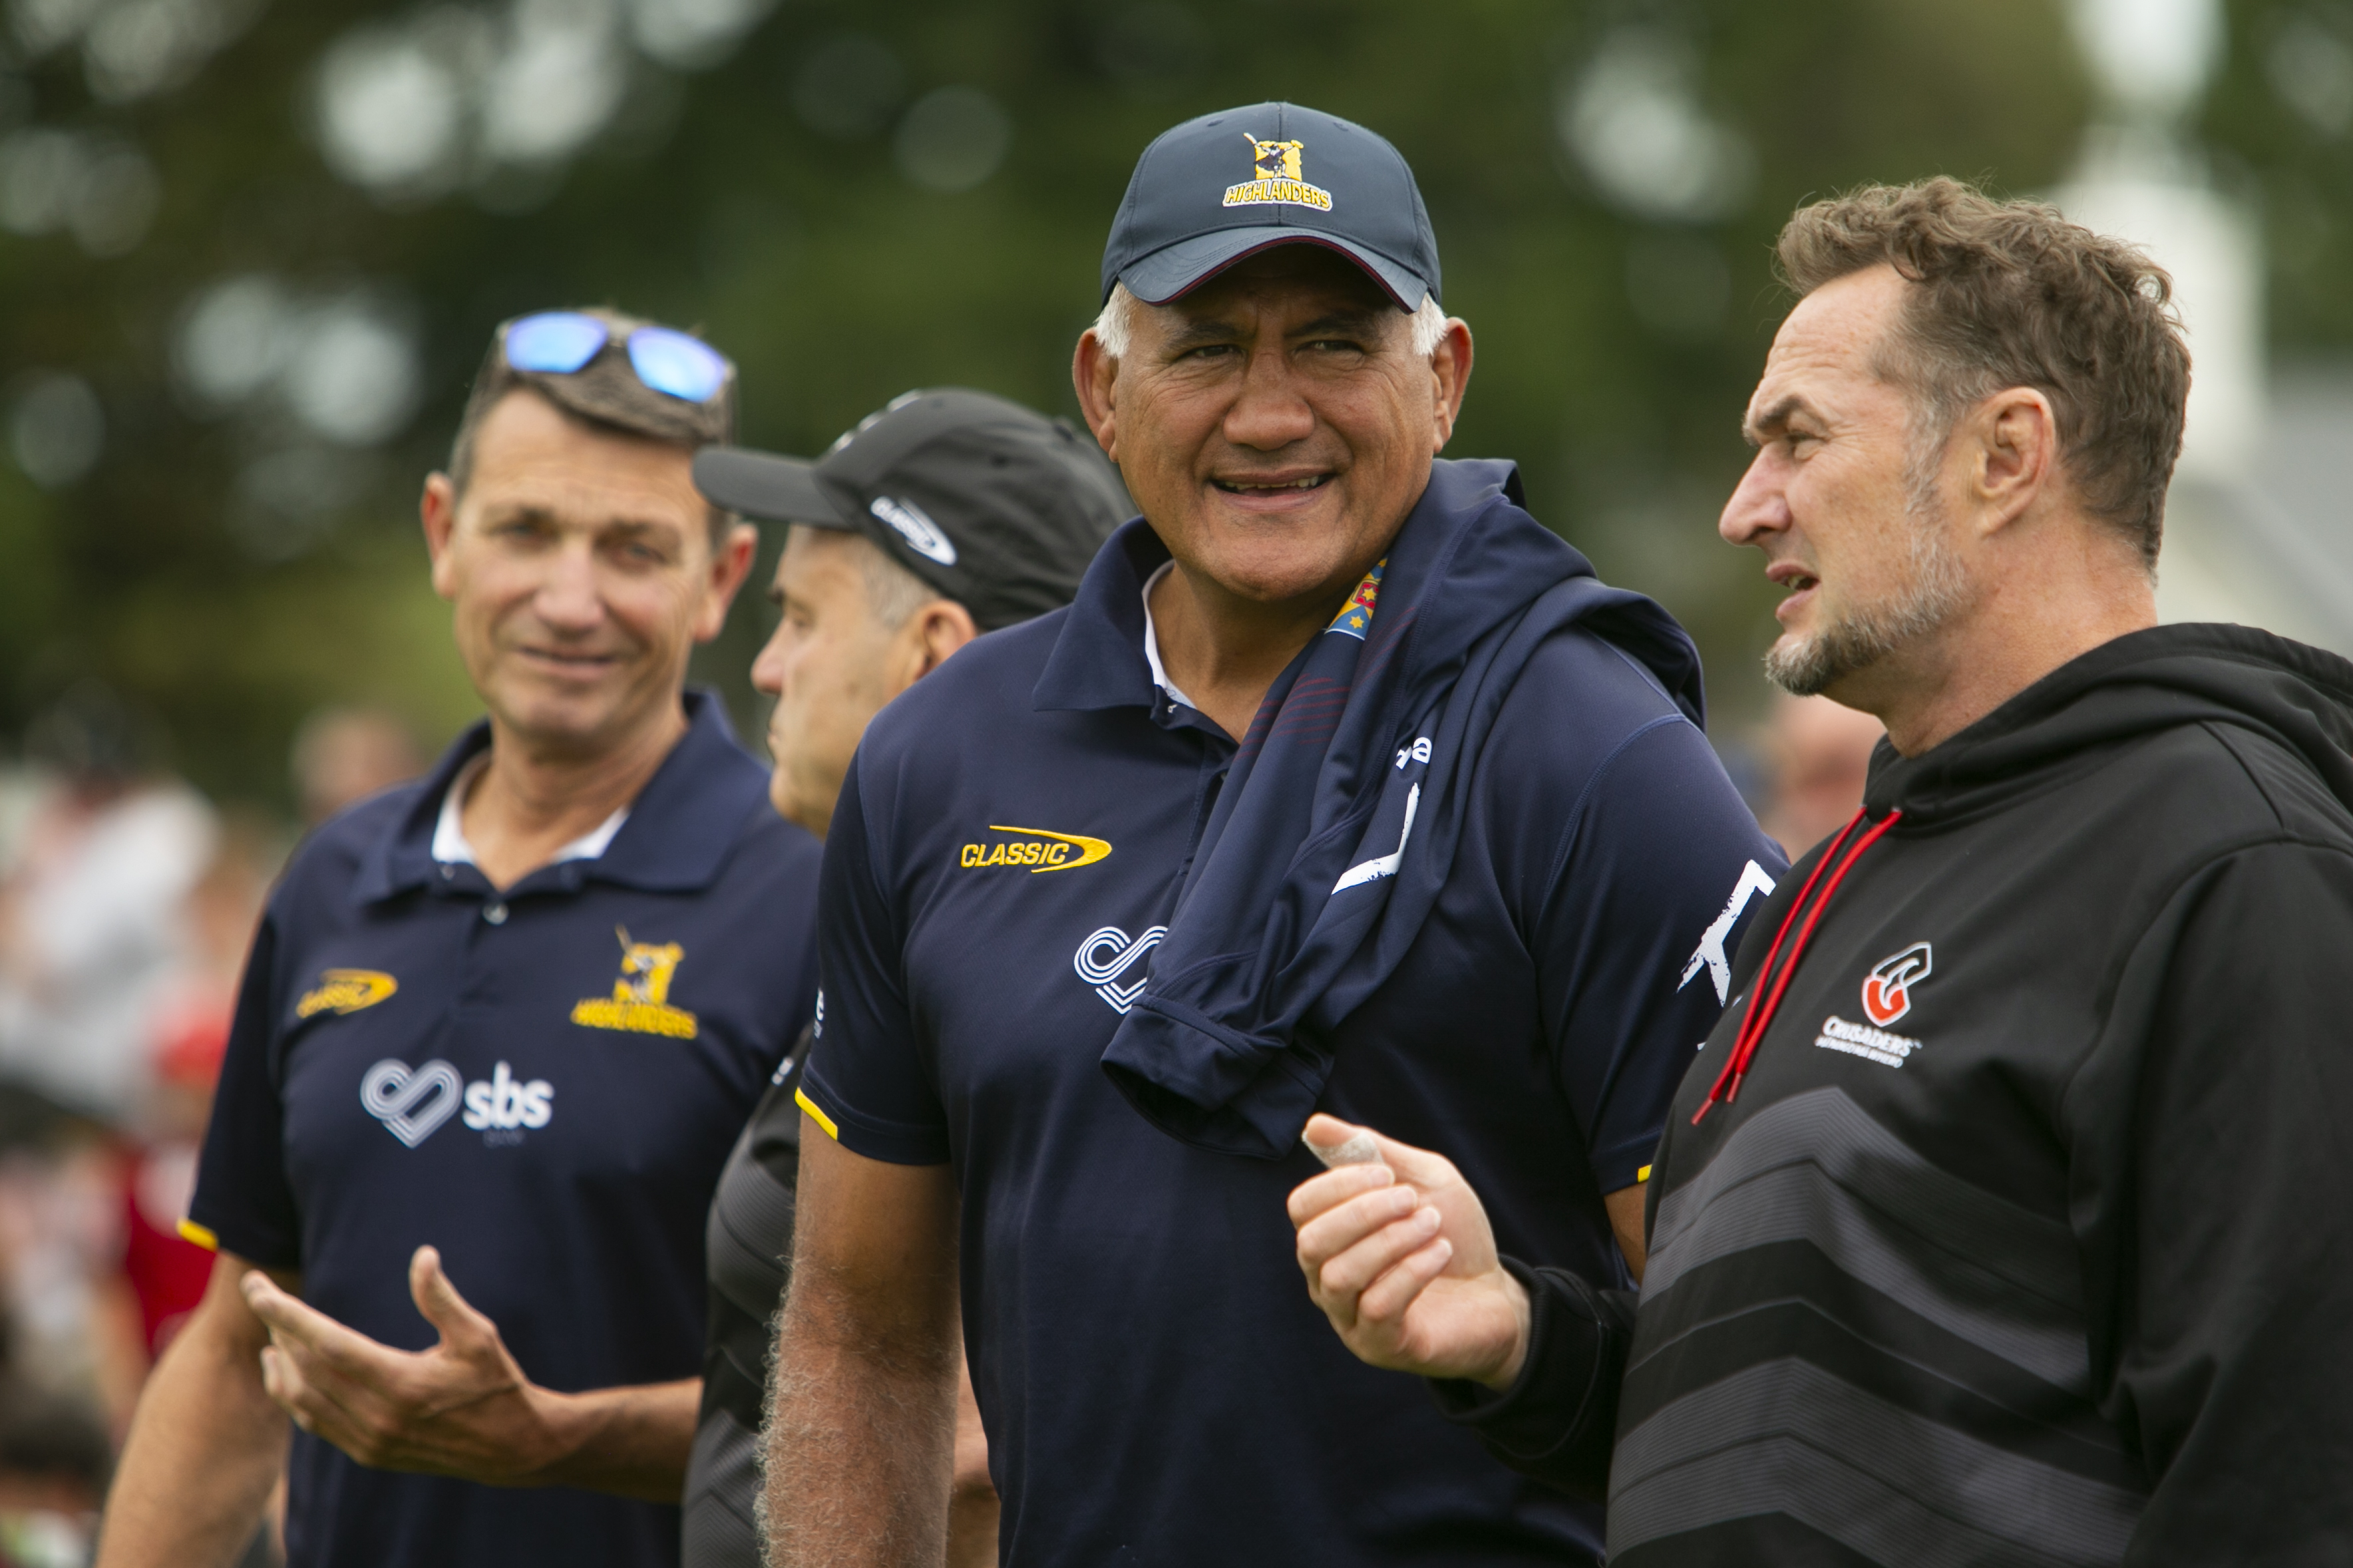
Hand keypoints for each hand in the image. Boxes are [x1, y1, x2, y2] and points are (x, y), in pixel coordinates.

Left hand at [244, 1245, 571, 1483]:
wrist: (510, 1447)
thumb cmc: (496, 1383)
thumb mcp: (478, 1336)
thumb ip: (442, 1299)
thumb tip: (423, 1255)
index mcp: (403, 1383)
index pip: (328, 1345)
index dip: (288, 1315)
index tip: (259, 1291)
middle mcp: (379, 1417)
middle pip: (307, 1370)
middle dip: (277, 1329)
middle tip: (262, 1295)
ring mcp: (371, 1441)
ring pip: (303, 1402)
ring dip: (280, 1367)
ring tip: (271, 1335)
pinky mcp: (369, 1454)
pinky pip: (316, 1424)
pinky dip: (294, 1397)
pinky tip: (290, 1376)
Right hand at [1287, 1114, 1530, 1388]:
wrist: (1497, 1296)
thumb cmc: (1451, 1234)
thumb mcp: (1420, 1180)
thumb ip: (1371, 1152)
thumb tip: (1313, 1124)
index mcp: (1330, 1238)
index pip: (1302, 1208)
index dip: (1338, 1185)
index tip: (1386, 1174)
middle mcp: (1326, 1280)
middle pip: (1312, 1243)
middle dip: (1363, 1213)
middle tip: (1411, 1199)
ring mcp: (1349, 1318)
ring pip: (1342, 1275)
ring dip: (1392, 1240)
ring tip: (1432, 1225)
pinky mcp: (1380, 1346)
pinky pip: (1378, 1307)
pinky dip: (1412, 1271)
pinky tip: (1440, 1253)